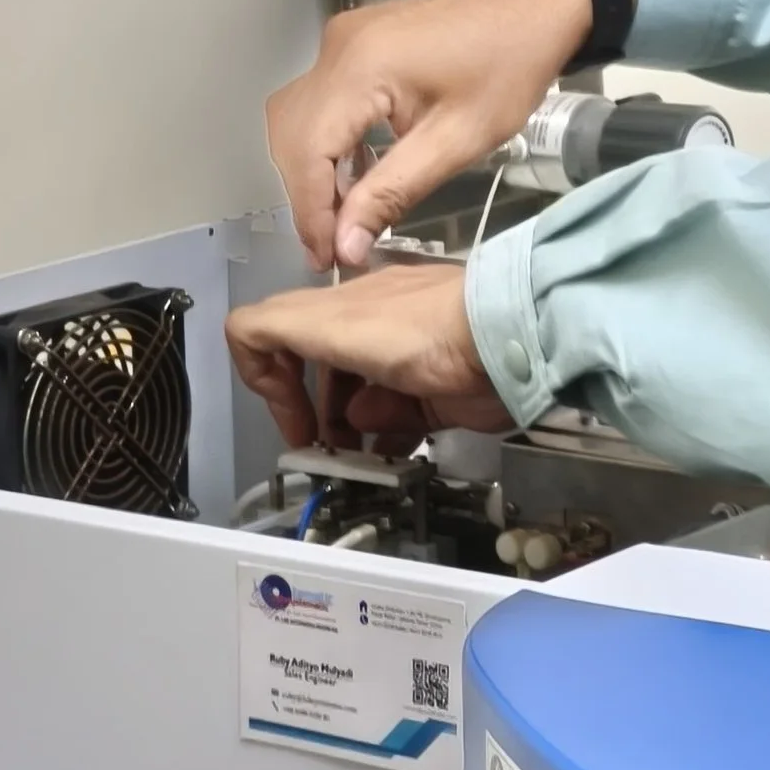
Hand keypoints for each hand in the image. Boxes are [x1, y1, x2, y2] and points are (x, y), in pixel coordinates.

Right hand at [226, 259, 511, 451]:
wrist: (507, 342)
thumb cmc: (422, 331)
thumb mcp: (337, 325)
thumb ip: (284, 330)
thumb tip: (289, 382)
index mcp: (337, 310)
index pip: (270, 329)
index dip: (263, 374)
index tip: (287, 415)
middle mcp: (363, 331)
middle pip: (312, 372)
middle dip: (308, 413)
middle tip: (317, 448)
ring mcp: (400, 363)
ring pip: (353, 402)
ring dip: (345, 433)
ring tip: (356, 459)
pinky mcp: (432, 394)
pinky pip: (395, 421)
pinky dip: (386, 441)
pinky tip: (392, 456)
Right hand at [266, 0, 595, 271]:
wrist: (539, 1)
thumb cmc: (511, 65)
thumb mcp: (458, 139)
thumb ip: (393, 193)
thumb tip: (347, 246)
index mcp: (360, 68)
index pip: (306, 153)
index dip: (309, 213)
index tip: (325, 259)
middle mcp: (336, 48)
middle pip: (292, 136)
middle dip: (307, 196)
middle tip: (337, 246)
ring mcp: (343, 38)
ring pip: (298, 118)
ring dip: (313, 170)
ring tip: (346, 219)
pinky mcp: (356, 39)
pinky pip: (321, 98)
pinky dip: (328, 140)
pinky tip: (358, 173)